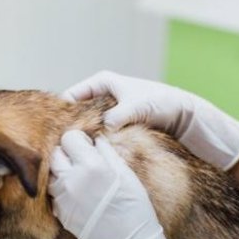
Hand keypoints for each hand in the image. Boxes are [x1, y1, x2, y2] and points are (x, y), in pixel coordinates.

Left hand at [48, 130, 190, 238]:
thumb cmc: (135, 207)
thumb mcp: (126, 174)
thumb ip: (107, 153)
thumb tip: (96, 140)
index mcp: (91, 166)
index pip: (69, 138)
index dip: (79, 141)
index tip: (87, 147)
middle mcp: (72, 180)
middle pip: (55, 154)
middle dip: (67, 154)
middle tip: (83, 162)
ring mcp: (64, 198)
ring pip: (51, 175)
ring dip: (62, 173)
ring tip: (80, 180)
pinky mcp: (61, 214)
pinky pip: (54, 195)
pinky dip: (63, 192)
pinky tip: (80, 197)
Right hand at [63, 71, 238, 170]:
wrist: (182, 113)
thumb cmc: (161, 103)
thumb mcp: (138, 107)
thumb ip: (119, 115)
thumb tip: (104, 126)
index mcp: (101, 82)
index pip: (70, 96)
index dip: (61, 114)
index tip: (56, 132)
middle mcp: (101, 94)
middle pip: (75, 112)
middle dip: (70, 128)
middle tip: (62, 148)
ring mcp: (107, 109)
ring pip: (86, 124)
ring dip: (83, 138)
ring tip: (74, 155)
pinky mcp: (115, 123)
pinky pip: (98, 132)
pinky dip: (95, 142)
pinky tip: (91, 156)